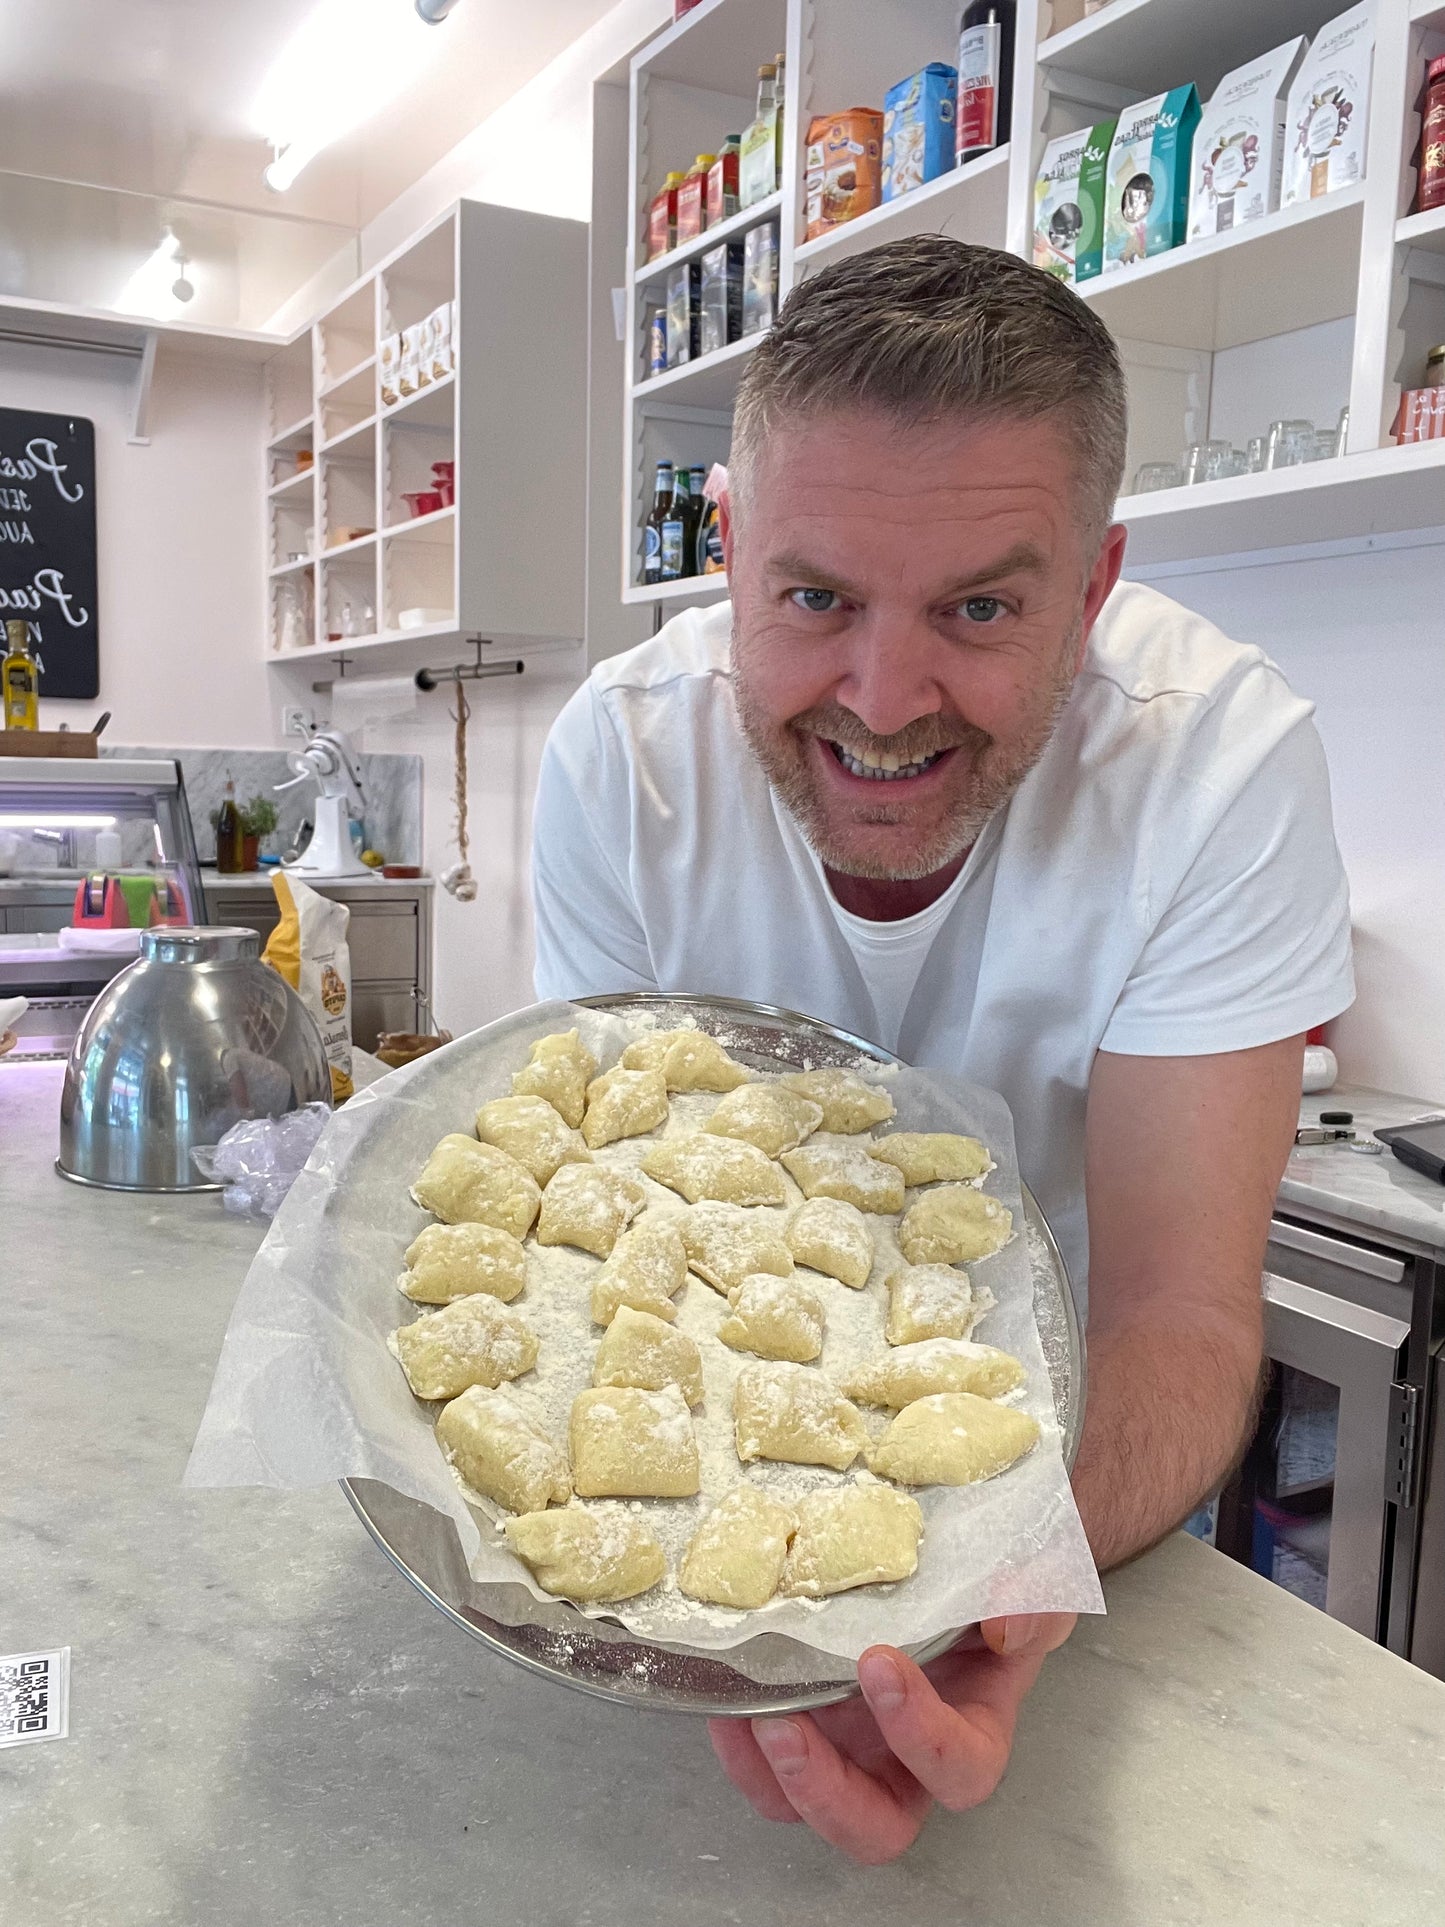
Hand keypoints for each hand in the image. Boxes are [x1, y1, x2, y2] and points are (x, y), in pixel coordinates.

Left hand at [708, 1614, 1074, 1863]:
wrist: (953, 1554)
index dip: (923, 1736)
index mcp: (971, 1731)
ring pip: (802, 1807)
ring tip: (740, 1711)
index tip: (881, 1662)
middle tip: (787, 1725)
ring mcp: (847, 1747)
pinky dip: (735, 1739)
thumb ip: (1033, 1603)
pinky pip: (759, 1762)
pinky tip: (721, 1687)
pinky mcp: (801, 1719)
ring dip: (767, 1772)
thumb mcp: (1035, 1583)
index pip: (959, 1771)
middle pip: (874, 1828)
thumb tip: (1003, 1626)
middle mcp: (905, 1760)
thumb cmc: (996, 1582)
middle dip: (825, 1791)